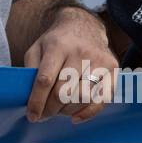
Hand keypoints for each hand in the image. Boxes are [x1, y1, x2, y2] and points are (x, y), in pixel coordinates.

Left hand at [25, 9, 116, 123]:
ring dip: (67, 112)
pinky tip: (75, 117)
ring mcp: (99, 60)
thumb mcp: (37, 48)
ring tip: (58, 110)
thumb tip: (28, 97)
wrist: (85, 25)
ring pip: (82, 98)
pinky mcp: (113, 69)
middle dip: (50, 109)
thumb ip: (30, 70)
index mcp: (57, 46)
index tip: (32, 115)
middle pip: (64, 92)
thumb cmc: (57, 42)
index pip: (45, 80)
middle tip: (44, 115)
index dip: (37, 102)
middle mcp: (80, 53)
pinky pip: (102, 100)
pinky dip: (87, 113)